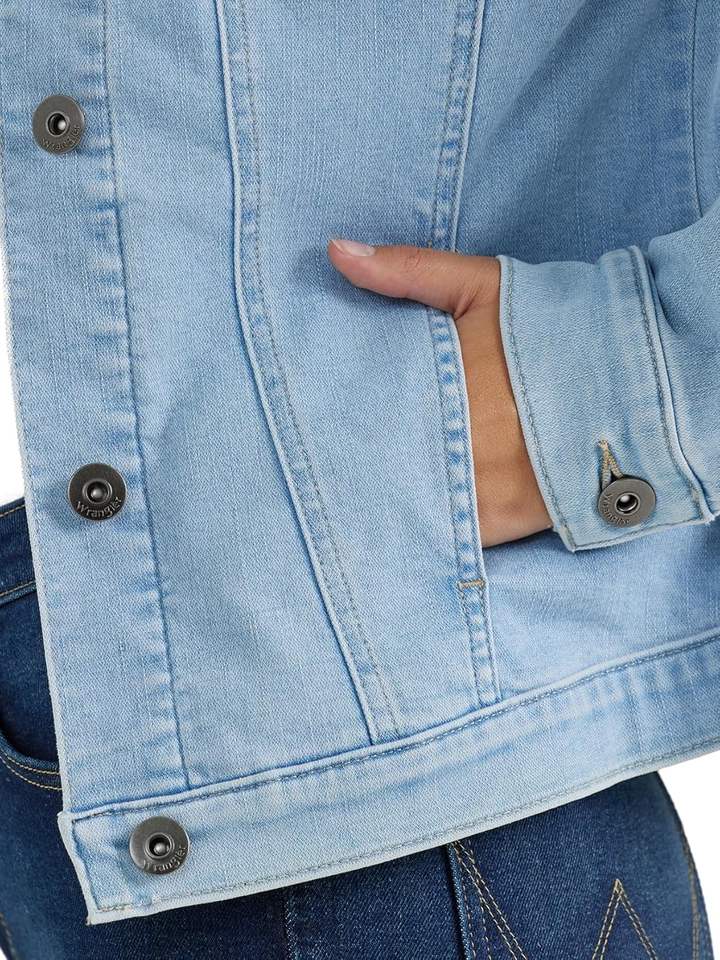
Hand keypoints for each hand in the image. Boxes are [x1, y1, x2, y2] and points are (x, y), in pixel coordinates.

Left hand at [327, 238, 552, 546]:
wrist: (632, 385)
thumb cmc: (551, 331)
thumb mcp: (481, 286)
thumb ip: (407, 271)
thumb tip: (335, 251)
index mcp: (439, 386)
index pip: (361, 410)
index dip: (325, 422)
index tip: (298, 424)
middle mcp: (455, 445)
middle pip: (375, 466)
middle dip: (344, 467)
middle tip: (301, 471)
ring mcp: (479, 490)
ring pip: (404, 506)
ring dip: (376, 503)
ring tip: (342, 502)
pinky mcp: (504, 522)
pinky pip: (446, 537)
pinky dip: (419, 533)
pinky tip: (392, 529)